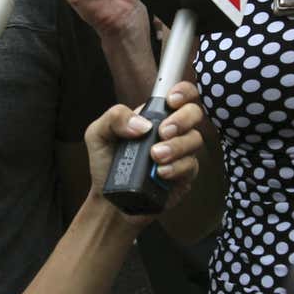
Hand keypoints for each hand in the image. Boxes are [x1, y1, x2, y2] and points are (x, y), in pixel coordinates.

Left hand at [84, 81, 204, 223]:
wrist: (109, 201)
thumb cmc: (105, 164)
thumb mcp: (98, 134)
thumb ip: (114, 118)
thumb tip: (142, 124)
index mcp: (153, 116)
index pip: (178, 94)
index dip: (183, 91)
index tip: (172, 100)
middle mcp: (171, 131)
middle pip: (194, 112)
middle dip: (182, 119)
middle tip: (163, 132)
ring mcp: (180, 153)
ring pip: (195, 139)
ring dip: (177, 146)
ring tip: (155, 157)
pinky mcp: (184, 175)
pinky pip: (191, 166)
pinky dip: (177, 167)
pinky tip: (160, 173)